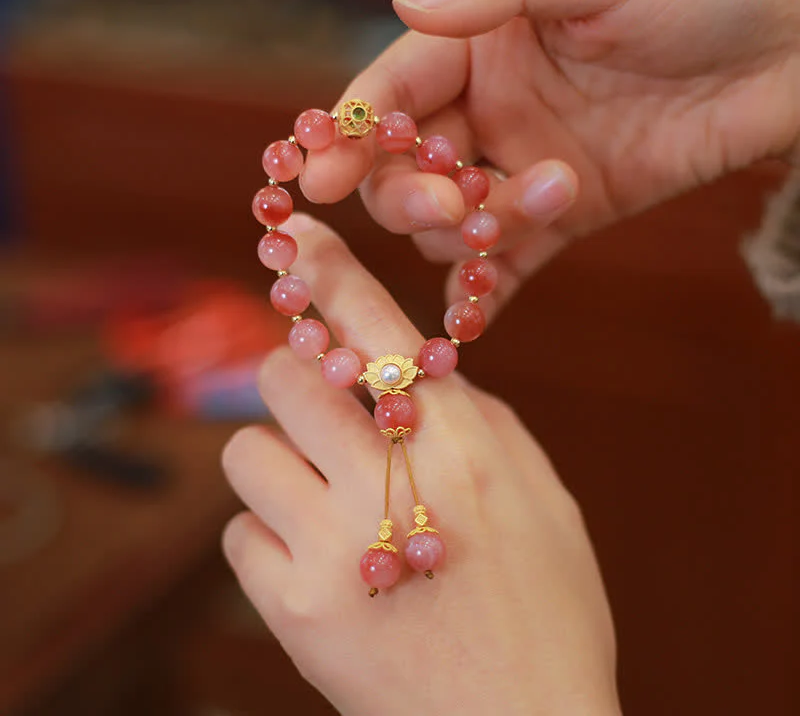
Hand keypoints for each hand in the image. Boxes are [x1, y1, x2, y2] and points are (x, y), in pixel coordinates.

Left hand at [222, 214, 619, 715]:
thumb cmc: (546, 609)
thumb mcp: (542, 498)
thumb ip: (481, 422)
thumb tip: (418, 369)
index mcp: (464, 445)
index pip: (379, 328)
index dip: (330, 270)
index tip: (295, 232)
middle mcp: (393, 481)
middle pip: (287, 376)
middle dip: (293, 376)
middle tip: (317, 403)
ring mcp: (335, 547)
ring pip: (246, 450)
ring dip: (277, 459)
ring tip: (320, 496)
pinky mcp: (294, 611)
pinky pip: (238, 533)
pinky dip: (267, 534)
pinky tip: (318, 561)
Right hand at [300, 0, 799, 312]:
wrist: (791, 55)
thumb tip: (404, 3)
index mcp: (480, 45)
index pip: (389, 95)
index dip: (349, 138)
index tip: (317, 181)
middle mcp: (488, 111)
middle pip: (404, 173)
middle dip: (412, 196)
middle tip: (451, 200)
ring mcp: (521, 169)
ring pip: (451, 226)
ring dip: (475, 230)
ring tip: (552, 192)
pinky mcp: (563, 216)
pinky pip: (505, 266)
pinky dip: (482, 296)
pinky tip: (472, 316)